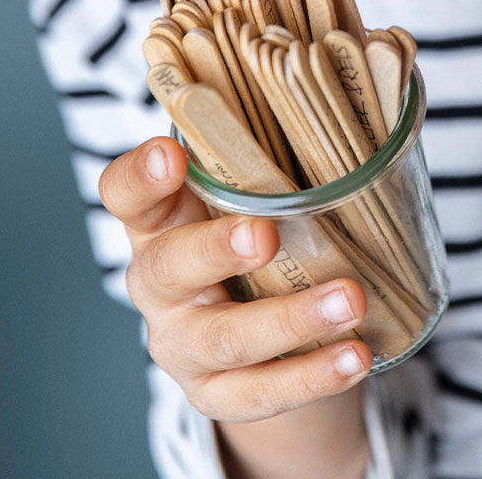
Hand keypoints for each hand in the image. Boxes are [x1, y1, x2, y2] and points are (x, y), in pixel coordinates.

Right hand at [98, 137, 371, 422]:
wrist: (257, 340)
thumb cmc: (257, 234)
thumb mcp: (250, 196)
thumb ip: (271, 153)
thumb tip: (344, 85)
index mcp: (160, 220)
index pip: (125, 193)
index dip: (141, 176)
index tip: (171, 154)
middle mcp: (158, 283)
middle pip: (169, 268)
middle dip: (216, 249)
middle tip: (266, 235)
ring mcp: (182, 345)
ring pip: (226, 338)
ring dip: (291, 319)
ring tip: (349, 300)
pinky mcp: (215, 395)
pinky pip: (262, 391)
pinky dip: (313, 374)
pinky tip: (355, 356)